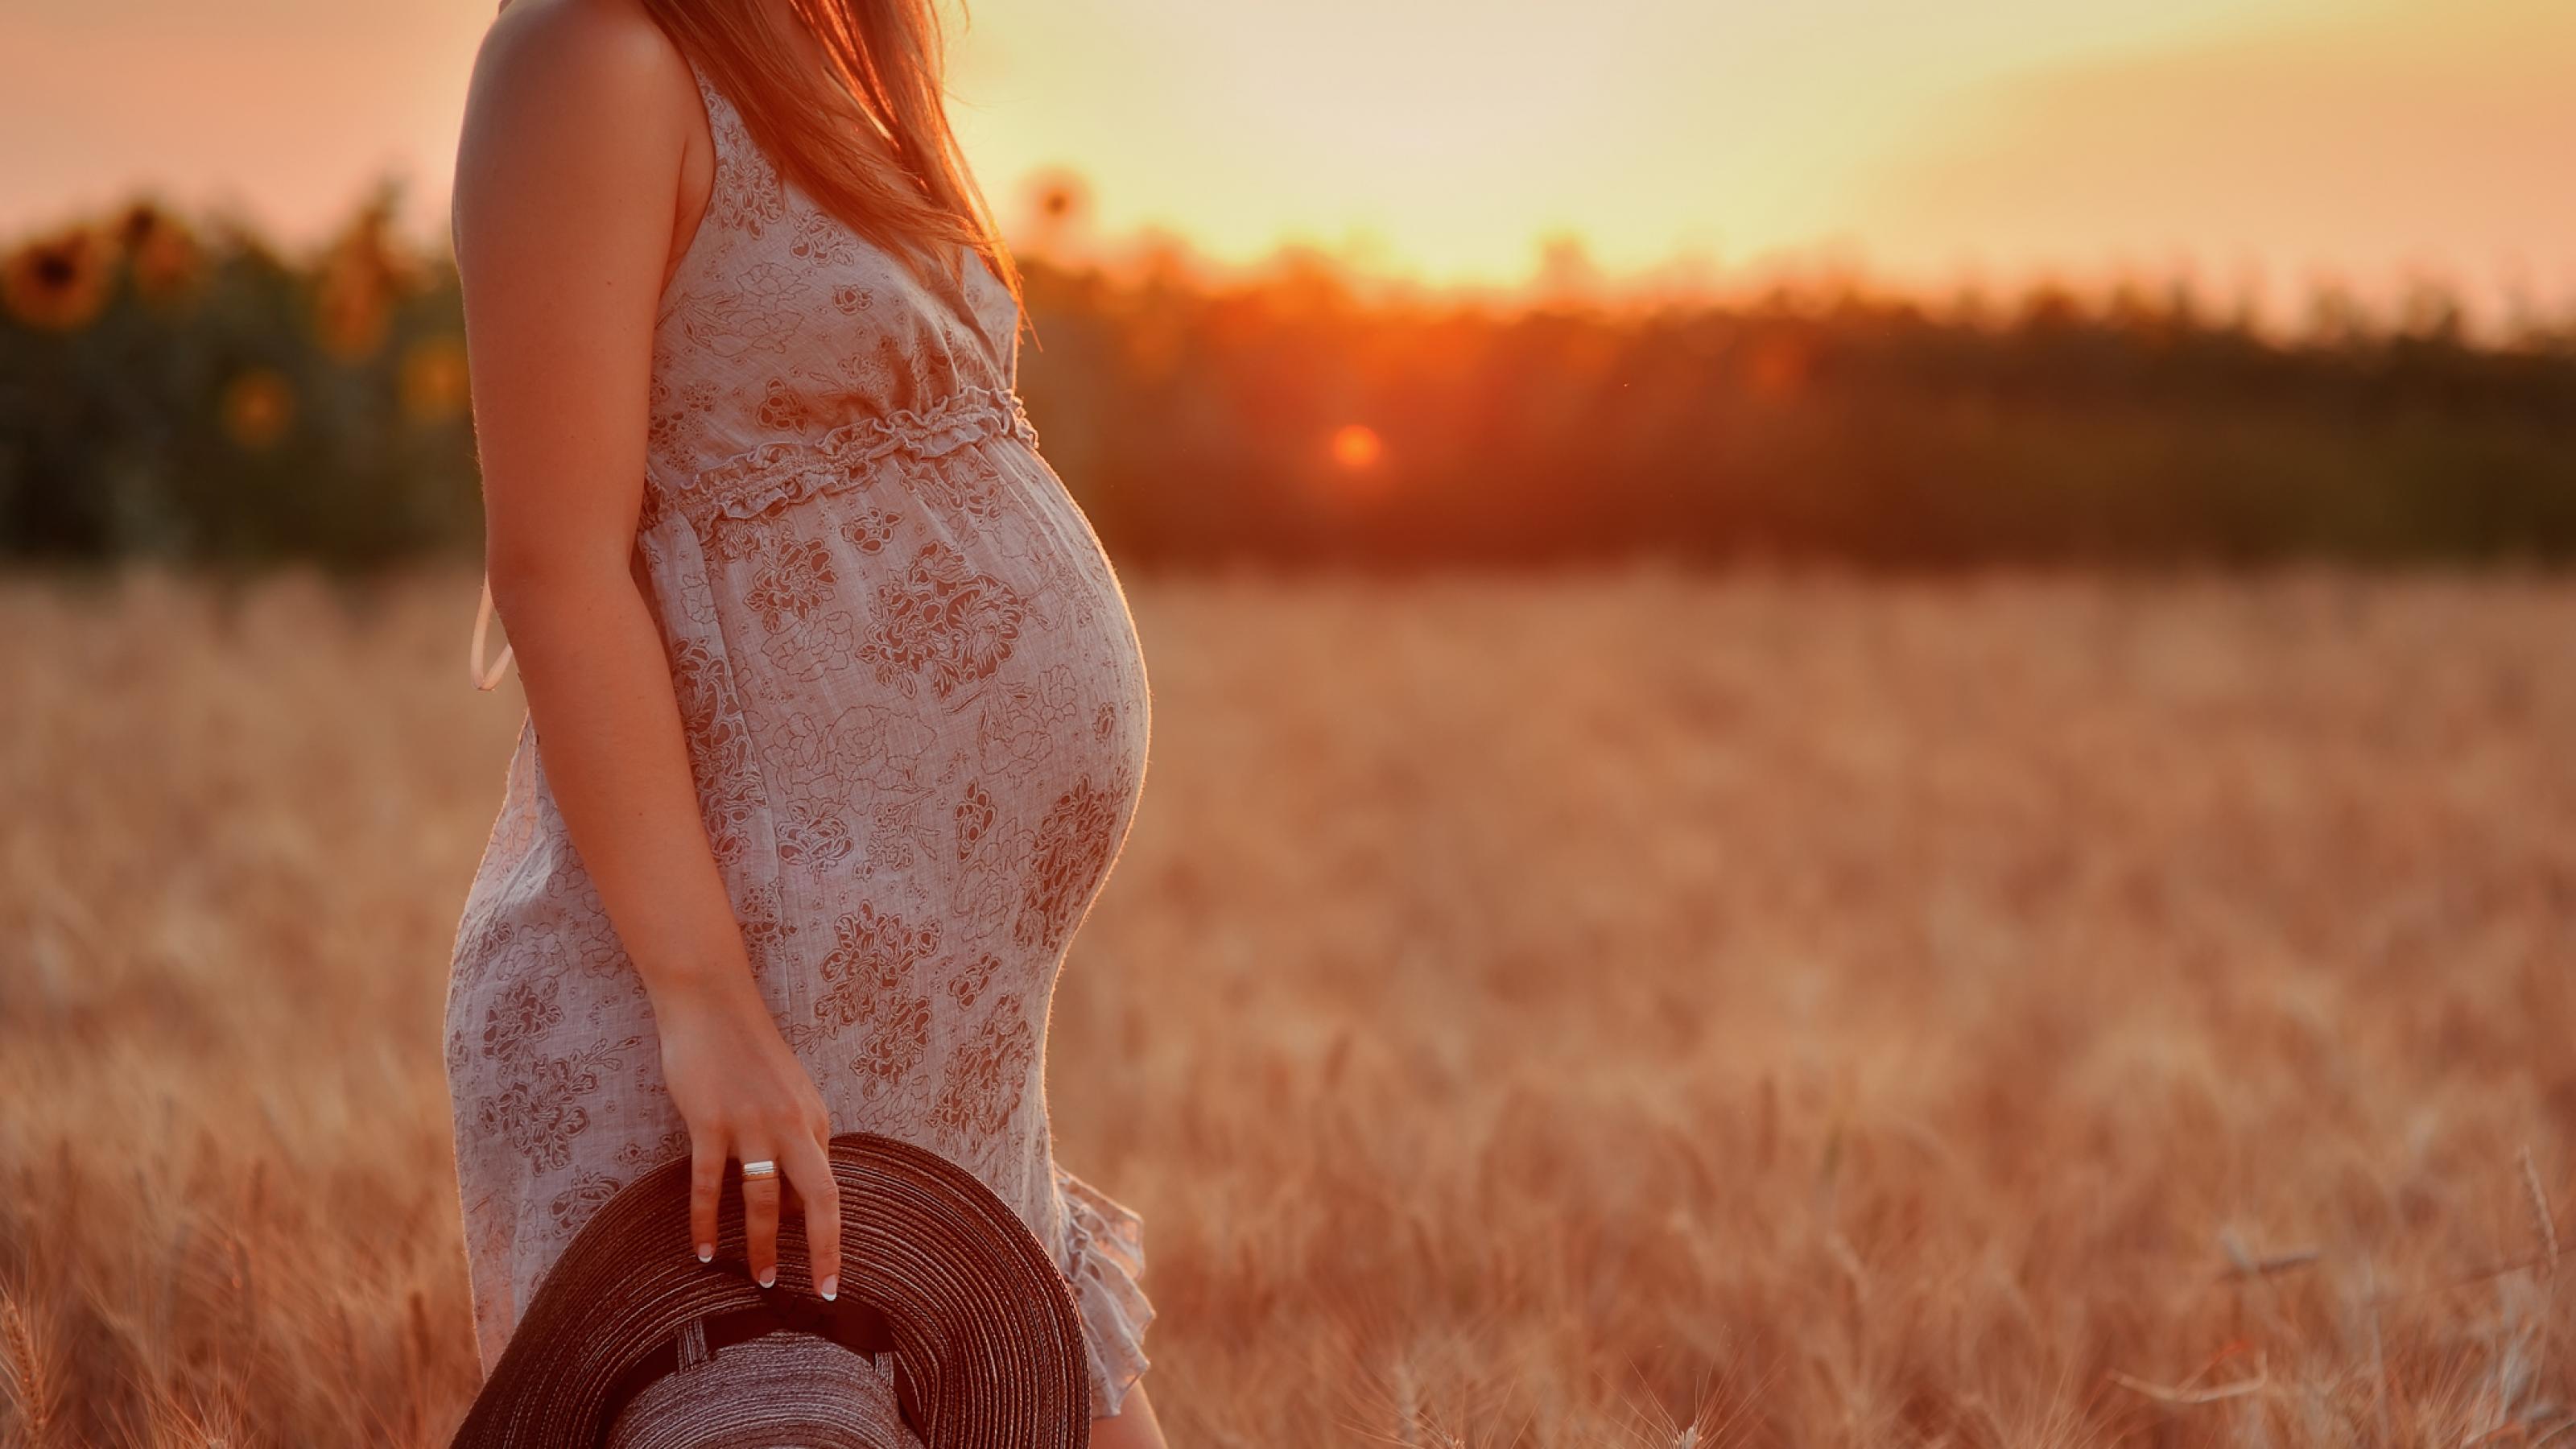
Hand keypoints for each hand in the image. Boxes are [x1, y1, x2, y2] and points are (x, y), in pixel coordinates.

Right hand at [654, 972, 841, 1299]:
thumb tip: (791, 1205)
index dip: (829, 1235)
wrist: (711, 1003)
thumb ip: (797, 1142)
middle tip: (821, 1291)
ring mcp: (751, 1123)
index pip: (828, 1188)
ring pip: (762, 1199)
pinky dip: (705, 1221)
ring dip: (760, 1245)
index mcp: (813, 1118)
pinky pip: (709, 1184)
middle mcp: (791, 1123)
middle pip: (818, 1197)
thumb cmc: (746, 1052)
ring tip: (759, 1279)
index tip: (831, 1277)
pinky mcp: (710, 1122)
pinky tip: (703, 1252)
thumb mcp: (788, 1094)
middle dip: (823, 1248)